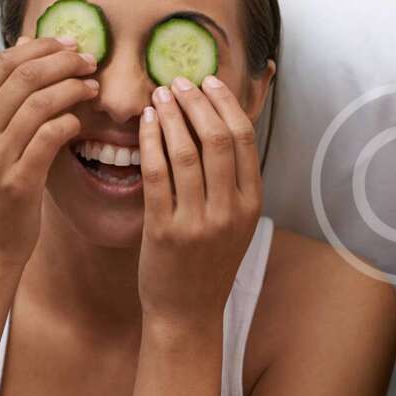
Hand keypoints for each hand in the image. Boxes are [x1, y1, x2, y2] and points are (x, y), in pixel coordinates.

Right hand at [0, 36, 97, 266]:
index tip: (70, 43)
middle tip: (90, 60)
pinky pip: (51, 135)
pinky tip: (83, 123)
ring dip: (74, 88)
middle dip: (63, 61)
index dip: (40, 47)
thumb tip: (26, 47)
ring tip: (94, 88)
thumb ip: (2, 101)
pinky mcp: (17, 179)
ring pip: (41, 101)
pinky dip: (72, 121)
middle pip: (24, 75)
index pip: (2, 62)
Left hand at [137, 76, 262, 332]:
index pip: (244, 138)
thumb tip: (223, 123)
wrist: (187, 313)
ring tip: (158, 95)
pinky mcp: (165, 230)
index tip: (207, 81)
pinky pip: (157, 174)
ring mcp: (199, 222)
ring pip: (186, 151)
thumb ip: (234, 180)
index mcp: (251, 204)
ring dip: (170, 115)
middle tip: (178, 81)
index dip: (224, 103)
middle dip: (196, 101)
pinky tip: (143, 124)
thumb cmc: (207, 262)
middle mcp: (230, 211)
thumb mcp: (234, 222)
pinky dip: (150, 142)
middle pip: (217, 138)